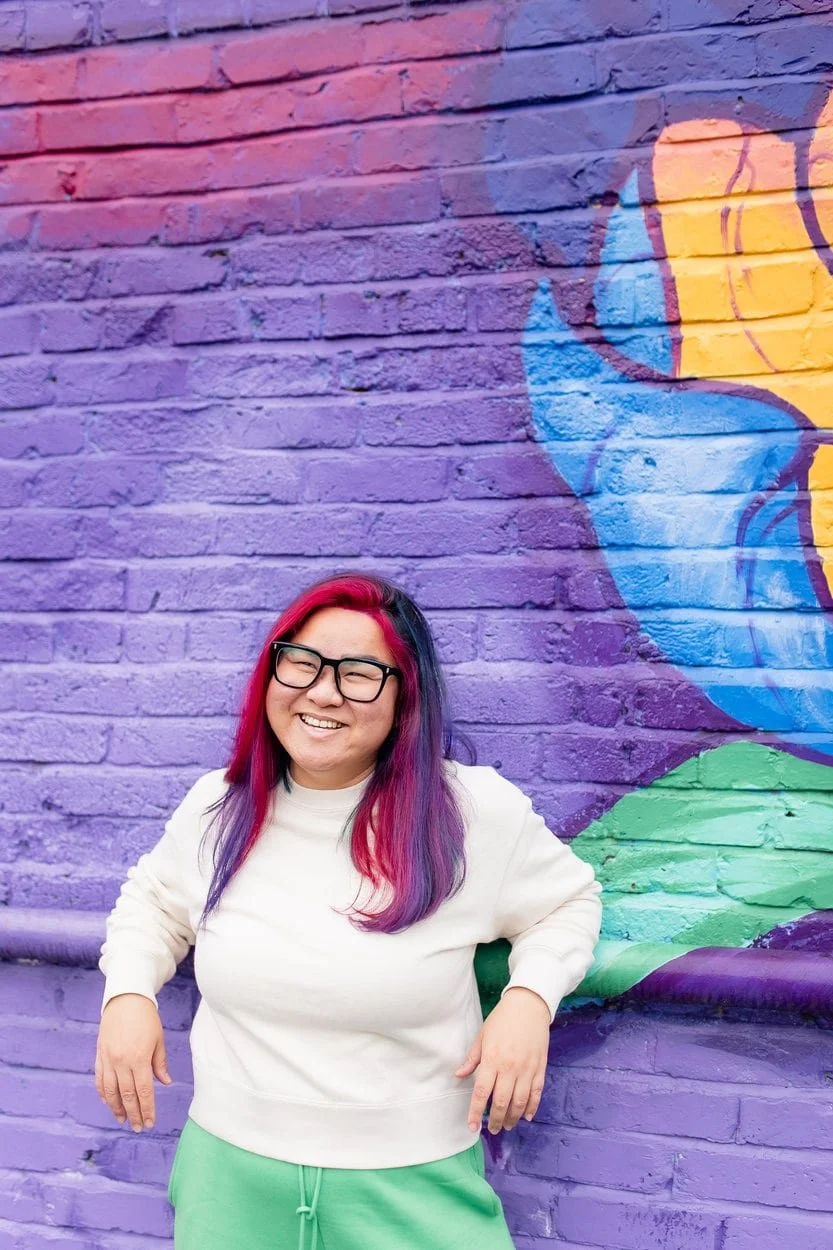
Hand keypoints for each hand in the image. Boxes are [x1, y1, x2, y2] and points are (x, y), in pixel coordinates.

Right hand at [95, 993, 172, 1131]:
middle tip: (138, 1127)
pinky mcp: (99, 1055)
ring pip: (110, 1091)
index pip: (144, 1091)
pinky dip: (104, 1094)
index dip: (147, 1109)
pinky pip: (100, 1080)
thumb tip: (165, 1083)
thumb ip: (159, 1063)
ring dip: (116, 1108)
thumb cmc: (146, 1019)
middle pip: (127, 1095)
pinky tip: (108, 1103)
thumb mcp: (158, 1039)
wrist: (125, 999)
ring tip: (123, 1120)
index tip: (150, 1123)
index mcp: (139, 1058)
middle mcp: (121, 1061)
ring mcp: (108, 1059)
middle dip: (133, 1114)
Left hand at [454, 986, 549, 1133]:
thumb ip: (472, 1059)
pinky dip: (532, 1107)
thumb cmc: (502, 1019)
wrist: (529, 1005)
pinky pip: (536, 1093)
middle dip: (496, 1120)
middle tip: (493, 1129)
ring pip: (520, 1102)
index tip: (472, 1126)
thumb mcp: (482, 1036)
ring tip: (507, 1125)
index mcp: (492, 1059)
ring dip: (513, 1118)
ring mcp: (527, 1068)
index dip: (476, 1112)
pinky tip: (526, 1116)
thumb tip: (458, 1075)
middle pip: (502, 1102)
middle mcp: (510, 1067)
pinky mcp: (540, 1068)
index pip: (482, 1092)